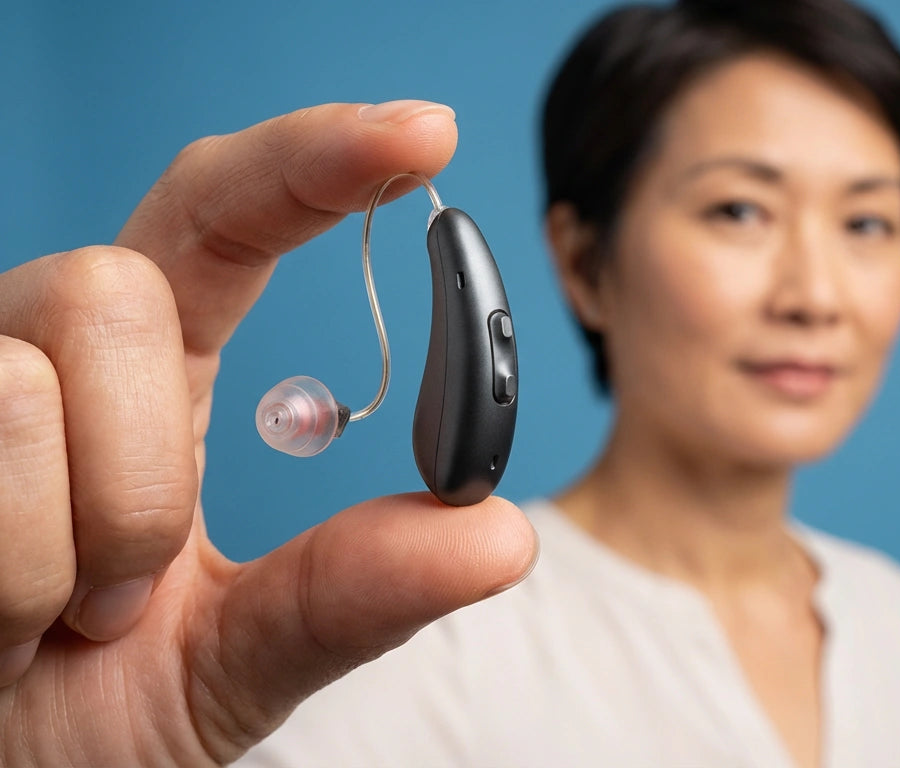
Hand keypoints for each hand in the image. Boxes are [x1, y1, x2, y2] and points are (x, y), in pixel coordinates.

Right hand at [0, 101, 537, 765]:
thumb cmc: (93, 713)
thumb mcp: (239, 659)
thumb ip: (350, 595)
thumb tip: (499, 535)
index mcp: (151, 375)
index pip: (225, 216)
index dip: (317, 159)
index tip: (424, 134)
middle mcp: (45, 352)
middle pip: (108, 288)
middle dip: (136, 477)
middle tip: (123, 602)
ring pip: (23, 384)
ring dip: (69, 549)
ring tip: (46, 624)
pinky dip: (4, 582)